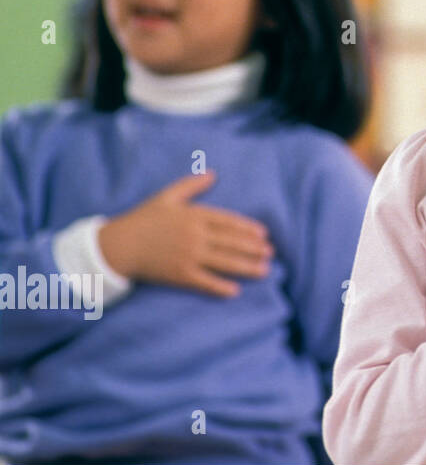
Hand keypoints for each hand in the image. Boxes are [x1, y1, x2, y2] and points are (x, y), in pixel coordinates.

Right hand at [98, 171, 273, 296]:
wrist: (118, 245)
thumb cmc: (143, 219)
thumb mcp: (167, 196)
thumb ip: (192, 185)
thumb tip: (213, 173)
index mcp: (194, 215)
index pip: (229, 221)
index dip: (248, 228)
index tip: (264, 234)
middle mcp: (195, 235)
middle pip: (232, 242)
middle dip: (254, 248)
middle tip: (270, 253)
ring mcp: (188, 255)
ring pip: (224, 262)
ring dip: (247, 267)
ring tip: (264, 271)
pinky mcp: (179, 274)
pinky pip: (204, 282)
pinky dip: (220, 287)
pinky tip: (234, 291)